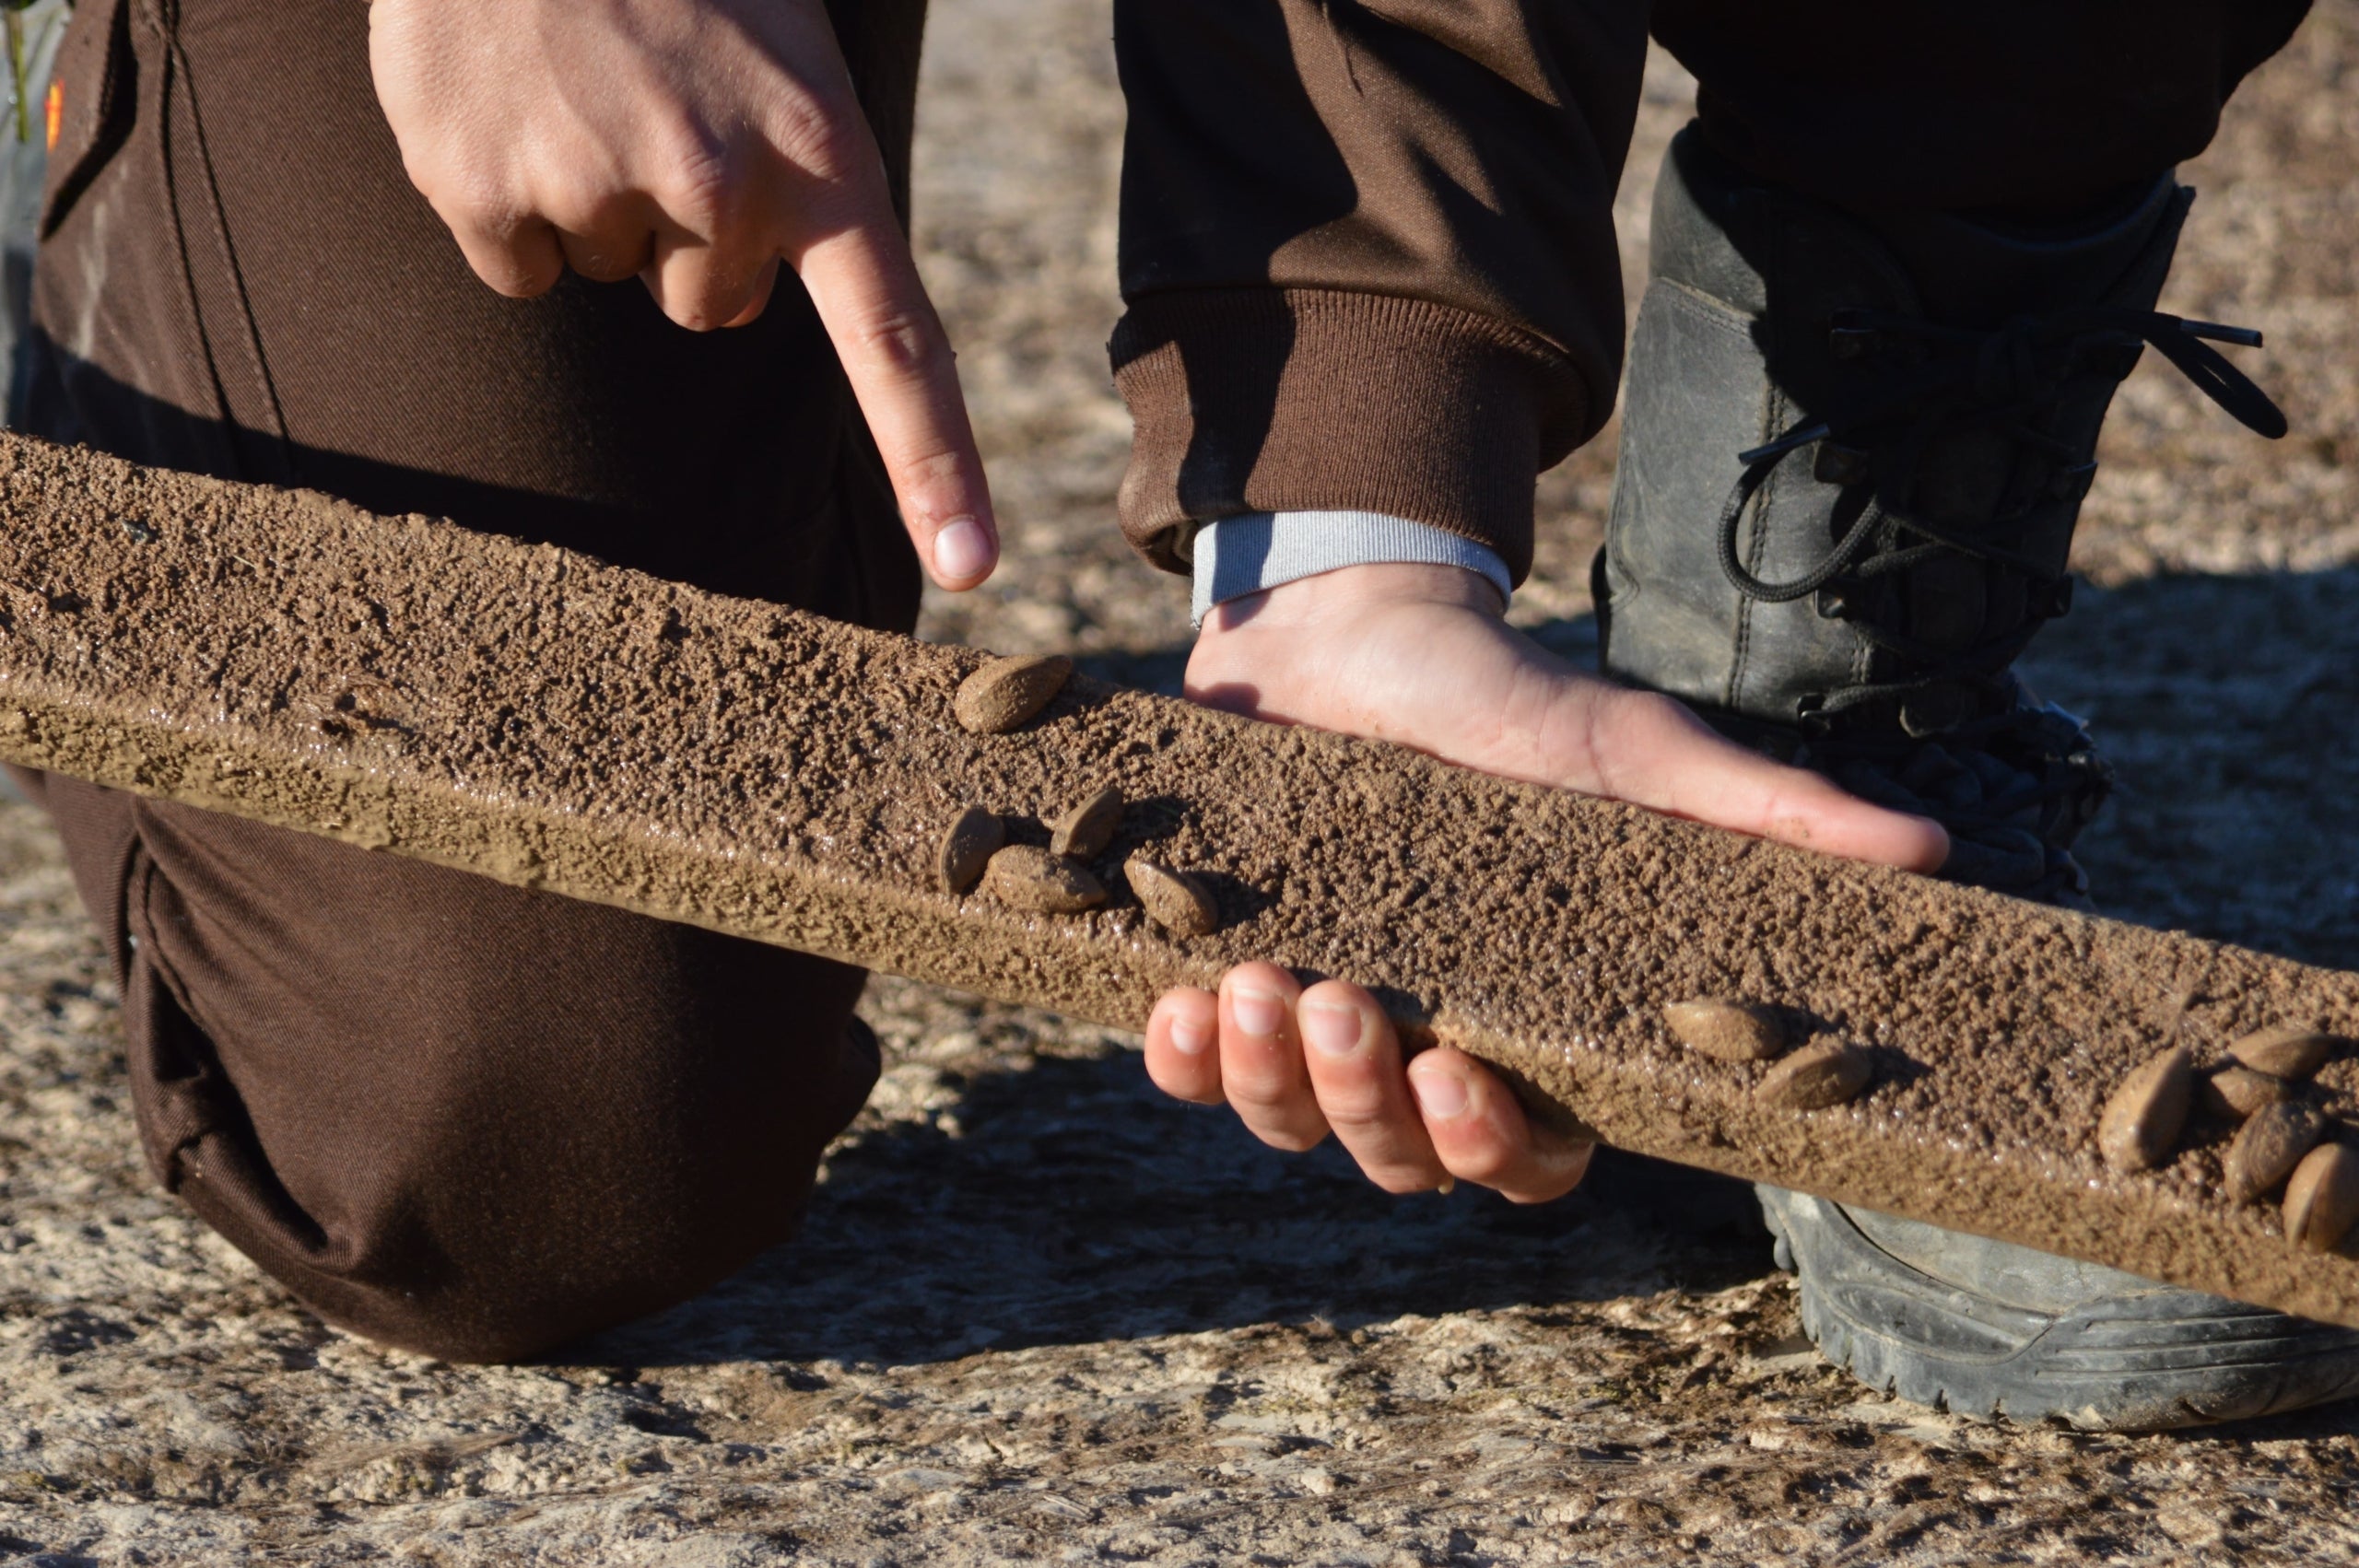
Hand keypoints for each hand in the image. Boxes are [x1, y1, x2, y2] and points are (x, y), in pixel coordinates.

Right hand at [368, 0, 996, 589]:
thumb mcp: (780, 53)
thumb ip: (788, 177)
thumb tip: (728, 295)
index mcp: (817, 155)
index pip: (897, 342)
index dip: (936, 465)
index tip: (969, 566)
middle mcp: (719, 187)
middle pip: (711, 304)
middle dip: (687, 232)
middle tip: (656, 103)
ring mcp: (597, 189)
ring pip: (607, 271)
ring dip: (593, 196)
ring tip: (581, 77)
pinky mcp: (482, 187)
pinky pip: (512, 262)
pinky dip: (502, 197)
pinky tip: (509, 99)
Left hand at [1146, 562, 1948, 1200]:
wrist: (1356, 624)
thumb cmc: (1510, 703)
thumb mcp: (1635, 754)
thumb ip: (1763, 816)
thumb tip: (1930, 851)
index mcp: (1527, 1023)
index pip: (1529, 1154)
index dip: (1495, 1153)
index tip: (1467, 1082)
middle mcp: (1426, 1045)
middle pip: (1398, 1161)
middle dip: (1368, 1107)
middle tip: (1350, 1004)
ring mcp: (1321, 1017)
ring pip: (1292, 1124)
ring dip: (1271, 1078)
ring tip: (1258, 982)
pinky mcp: (1225, 970)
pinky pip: (1195, 1066)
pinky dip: (1183, 1052)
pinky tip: (1177, 1004)